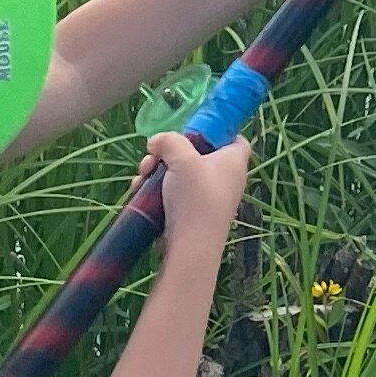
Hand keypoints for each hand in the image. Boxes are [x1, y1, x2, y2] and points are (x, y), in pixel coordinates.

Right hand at [142, 128, 250, 263]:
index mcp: (233, 161)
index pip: (236, 137)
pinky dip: (157, 190)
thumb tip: (157, 141)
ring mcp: (209, 198)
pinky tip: (140, 190)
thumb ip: (170, 140)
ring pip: (181, 174)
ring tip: (143, 176)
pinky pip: (174, 193)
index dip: (217, 130)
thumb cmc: (195, 197)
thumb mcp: (182, 158)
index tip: (193, 131)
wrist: (190, 246)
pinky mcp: (192, 213)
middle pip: (198, 154)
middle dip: (170, 153)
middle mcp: (226, 178)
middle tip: (154, 156)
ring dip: (157, 171)